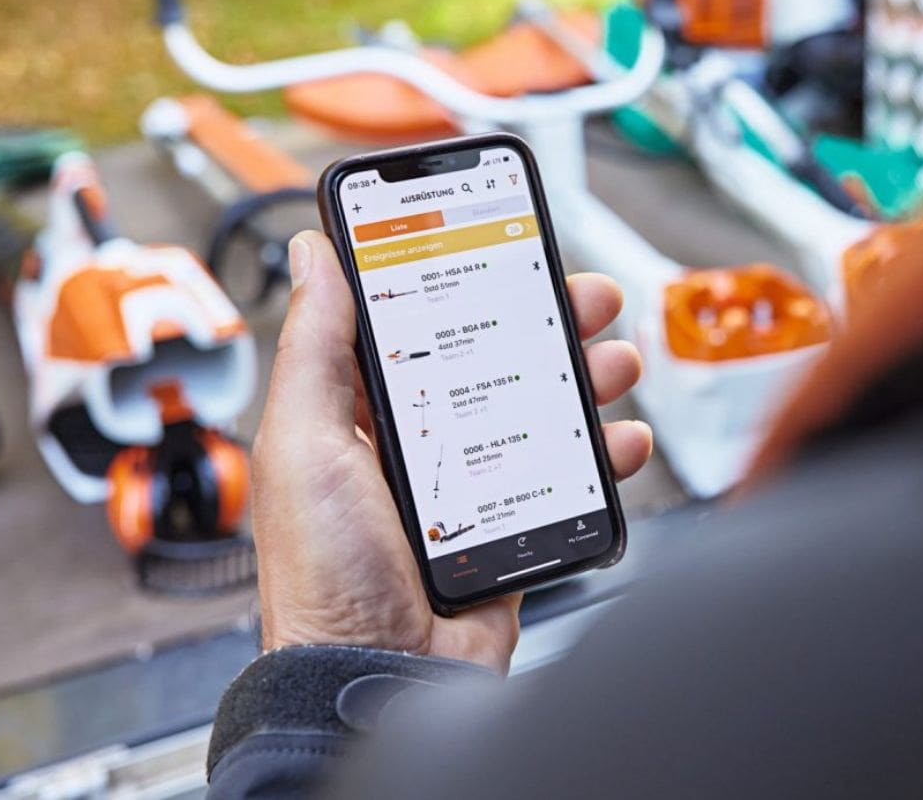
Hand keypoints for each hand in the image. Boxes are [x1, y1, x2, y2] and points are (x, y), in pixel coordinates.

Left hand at [249, 231, 650, 671]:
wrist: (377, 679)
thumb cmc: (324, 578)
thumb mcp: (303, 443)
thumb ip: (315, 346)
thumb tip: (314, 255)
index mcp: (360, 416)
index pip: (419, 324)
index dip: (463, 279)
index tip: (503, 243)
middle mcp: (419, 444)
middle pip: (495, 357)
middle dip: (546, 320)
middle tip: (583, 296)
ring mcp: (473, 486)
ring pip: (542, 408)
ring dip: (587, 375)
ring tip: (612, 361)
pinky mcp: (516, 526)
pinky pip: (568, 476)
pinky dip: (605, 452)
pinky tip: (619, 439)